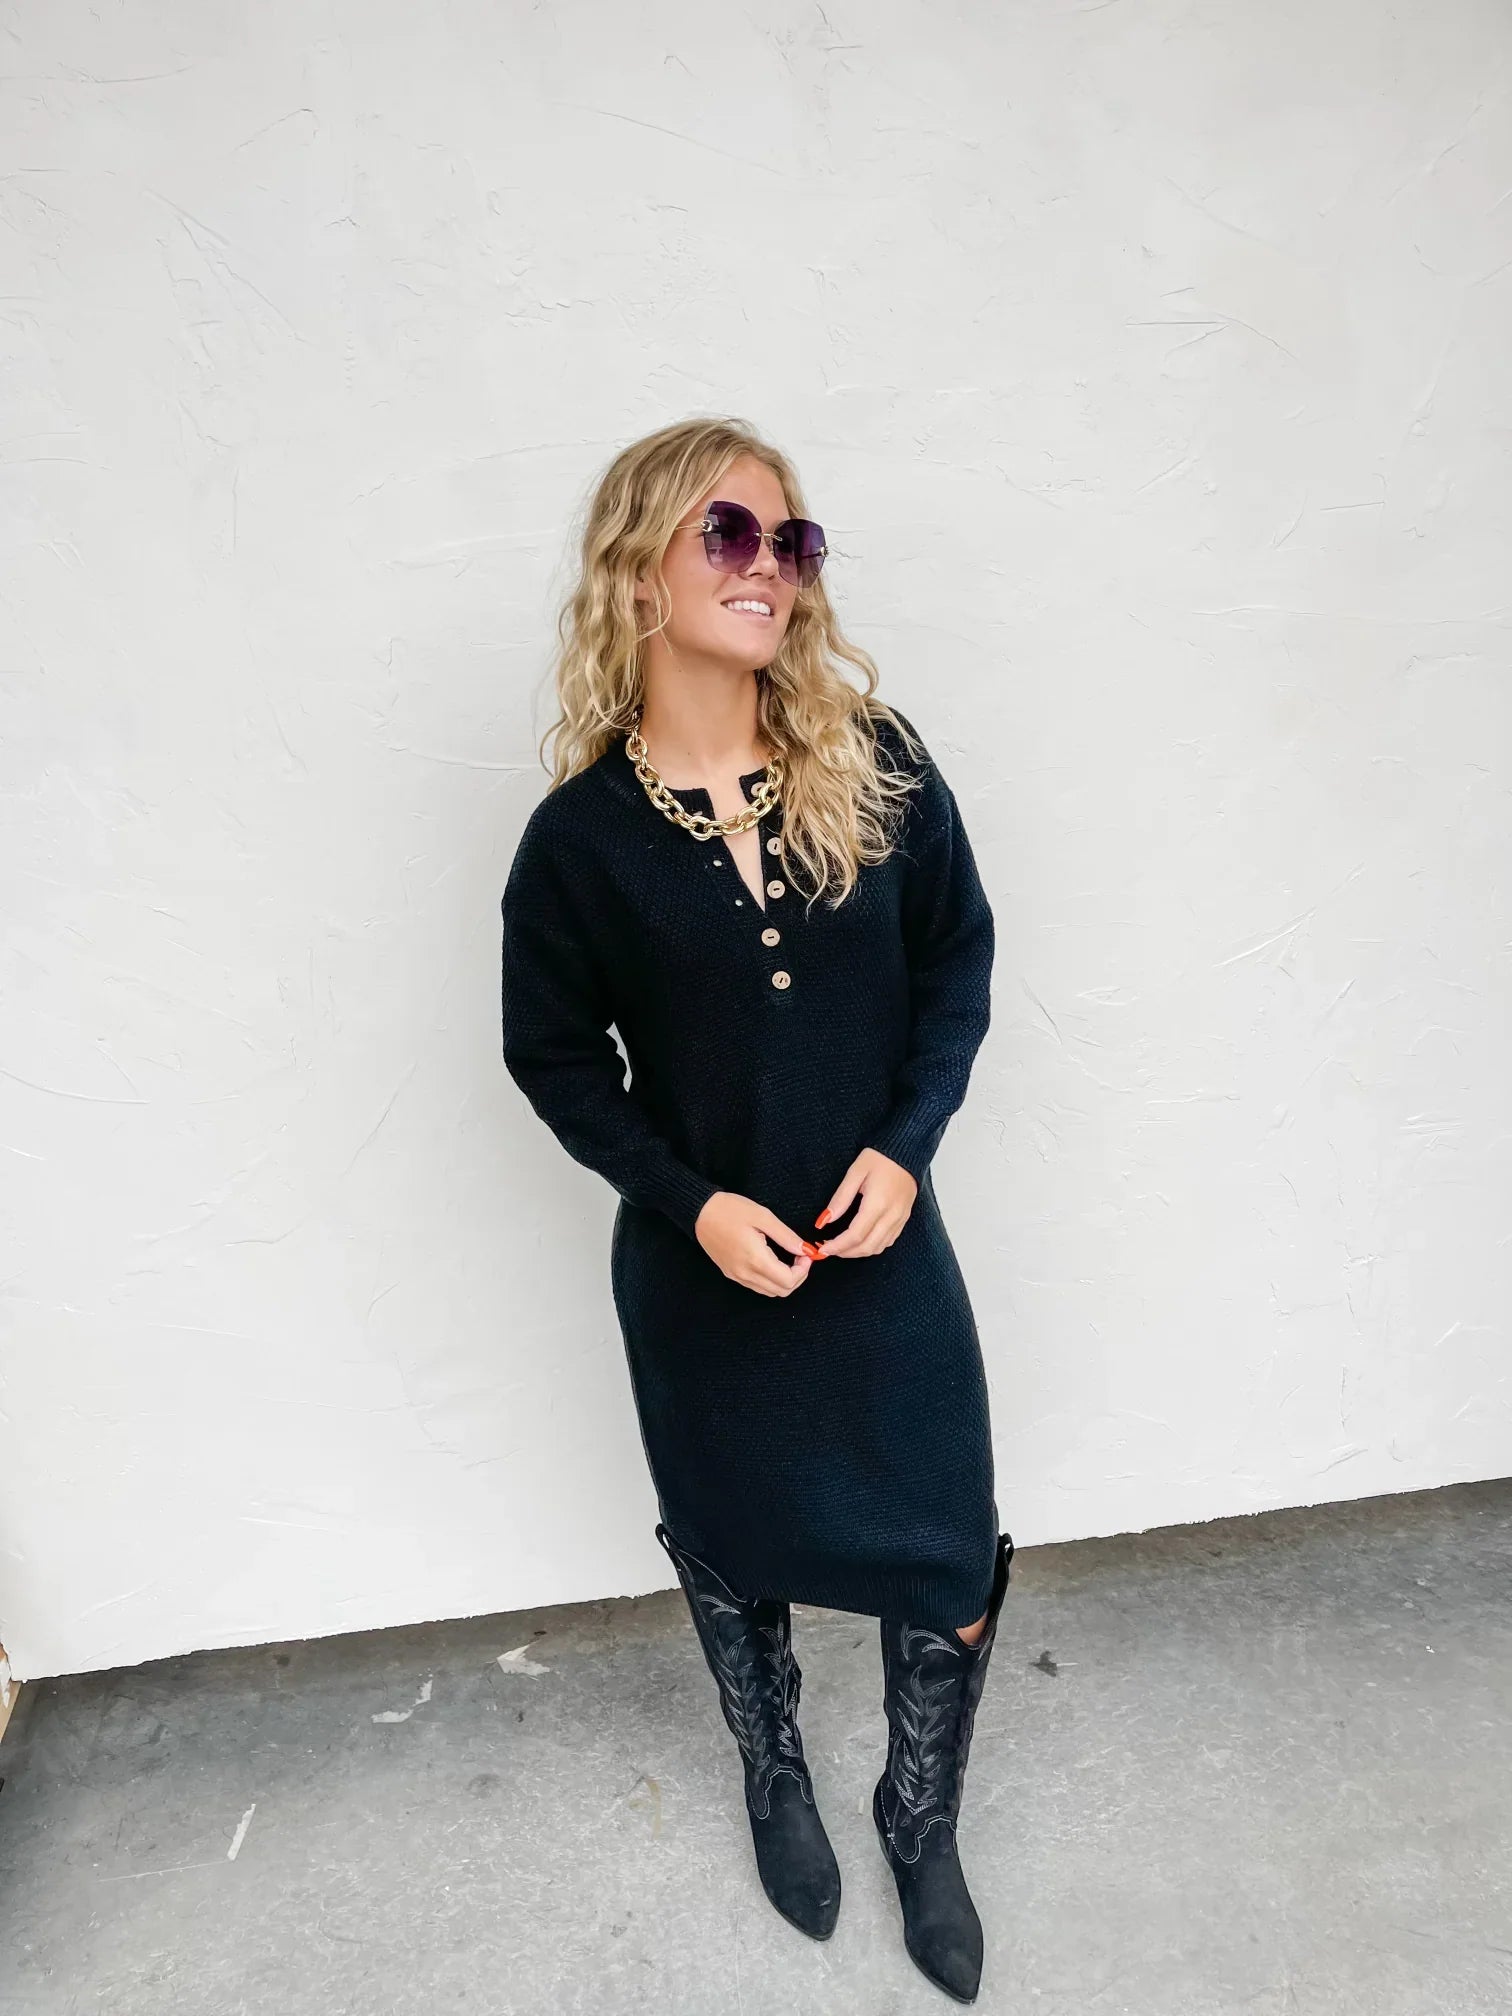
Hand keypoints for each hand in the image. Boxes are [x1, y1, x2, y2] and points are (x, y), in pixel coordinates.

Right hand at [693, 1191, 815, 1296]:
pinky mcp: (731, 1274)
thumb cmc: (729, 1209)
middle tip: (800, 1257)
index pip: (788, 1281)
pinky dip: (771, 1280)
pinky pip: (757, 1286)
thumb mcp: (762, 1216)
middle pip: (781, 1291)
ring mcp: (737, 1276)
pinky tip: (773, 1262)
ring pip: (770, 1292)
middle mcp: (745, 1273)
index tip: (805, 1254)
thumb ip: (786, 1236)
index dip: (803, 1270)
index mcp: (755, 1259)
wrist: (699, 1212)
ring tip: (789, 1259)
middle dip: (797, 1277)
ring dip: (785, 1280)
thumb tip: (805, 1250)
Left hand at [811, 1149, 917, 1258]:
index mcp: (877, 1204)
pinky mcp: (904, 1219)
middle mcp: (891, 1215)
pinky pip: (888, 1241)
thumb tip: (824, 1220)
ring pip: (878, 1247)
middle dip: (846, 1253)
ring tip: (841, 1247)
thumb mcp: (854, 1173)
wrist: (906, 1151)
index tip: (823, 1249)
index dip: (838, 1246)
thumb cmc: (879, 1158)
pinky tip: (860, 1241)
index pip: (855, 1235)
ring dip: (858, 1252)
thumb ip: (840, 1199)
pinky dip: (872, 1246)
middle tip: (829, 1250)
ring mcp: (900, 1219)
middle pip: (867, 1247)